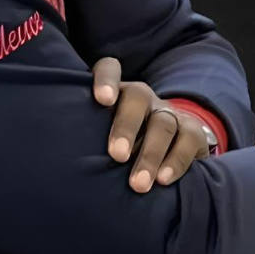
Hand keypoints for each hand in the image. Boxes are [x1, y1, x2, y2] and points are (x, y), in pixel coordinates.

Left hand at [93, 57, 209, 192]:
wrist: (160, 155)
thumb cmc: (113, 150)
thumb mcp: (95, 139)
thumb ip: (83, 140)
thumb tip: (63, 165)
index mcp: (115, 93)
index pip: (109, 69)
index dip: (106, 80)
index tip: (102, 100)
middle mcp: (142, 98)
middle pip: (137, 99)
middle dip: (127, 126)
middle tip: (117, 155)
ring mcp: (168, 113)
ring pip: (163, 123)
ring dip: (150, 154)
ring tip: (139, 184)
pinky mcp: (191, 130)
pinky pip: (188, 140)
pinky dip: (176, 161)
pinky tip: (163, 180)